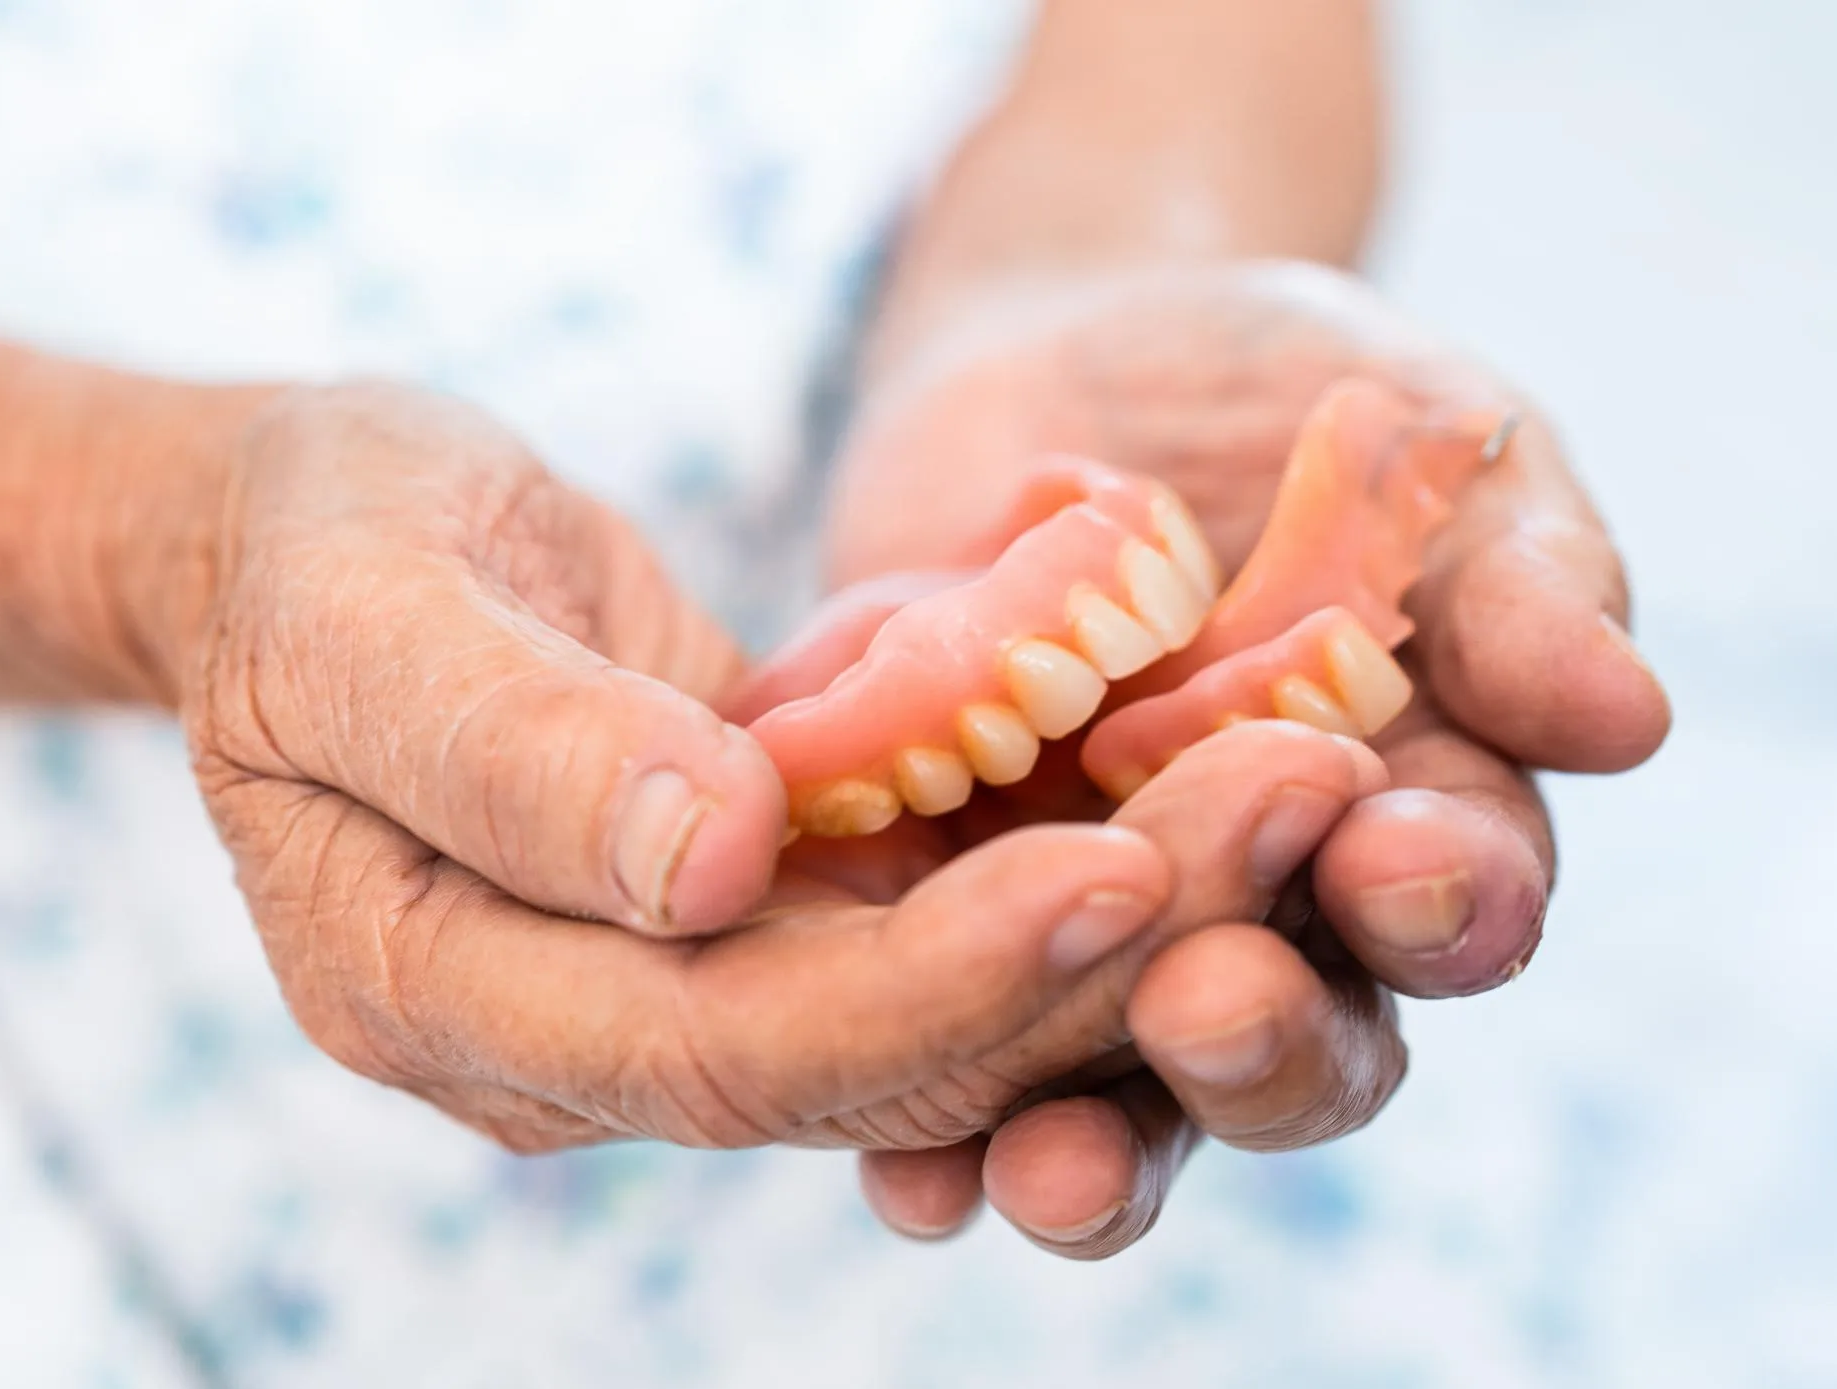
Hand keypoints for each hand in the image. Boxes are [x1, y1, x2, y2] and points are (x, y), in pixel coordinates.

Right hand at [170, 382, 1382, 1153]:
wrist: (315, 540)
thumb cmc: (312, 546)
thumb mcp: (359, 605)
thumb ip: (506, 740)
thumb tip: (710, 861)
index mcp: (442, 993)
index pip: (718, 1048)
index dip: (926, 983)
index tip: (1117, 872)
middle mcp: (574, 1039)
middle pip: (866, 1055)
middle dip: (1091, 954)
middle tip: (1297, 804)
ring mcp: (671, 987)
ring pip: (934, 1006)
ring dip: (1130, 916)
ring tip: (1303, 783)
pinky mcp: (751, 915)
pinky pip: (933, 921)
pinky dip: (1071, 858)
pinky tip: (1212, 770)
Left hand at [831, 262, 1670, 1253]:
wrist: (1059, 359)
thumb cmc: (1284, 398)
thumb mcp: (1423, 451)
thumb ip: (1516, 581)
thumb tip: (1624, 714)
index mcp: (1406, 819)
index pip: (1449, 903)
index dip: (1440, 900)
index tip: (1400, 862)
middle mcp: (1255, 910)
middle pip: (1287, 1042)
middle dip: (1260, 1045)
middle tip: (1206, 1009)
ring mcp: (1088, 930)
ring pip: (1111, 1093)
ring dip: (1090, 1154)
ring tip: (1043, 1173)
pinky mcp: (939, 921)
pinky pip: (929, 1058)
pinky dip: (916, 1136)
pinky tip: (897, 1176)